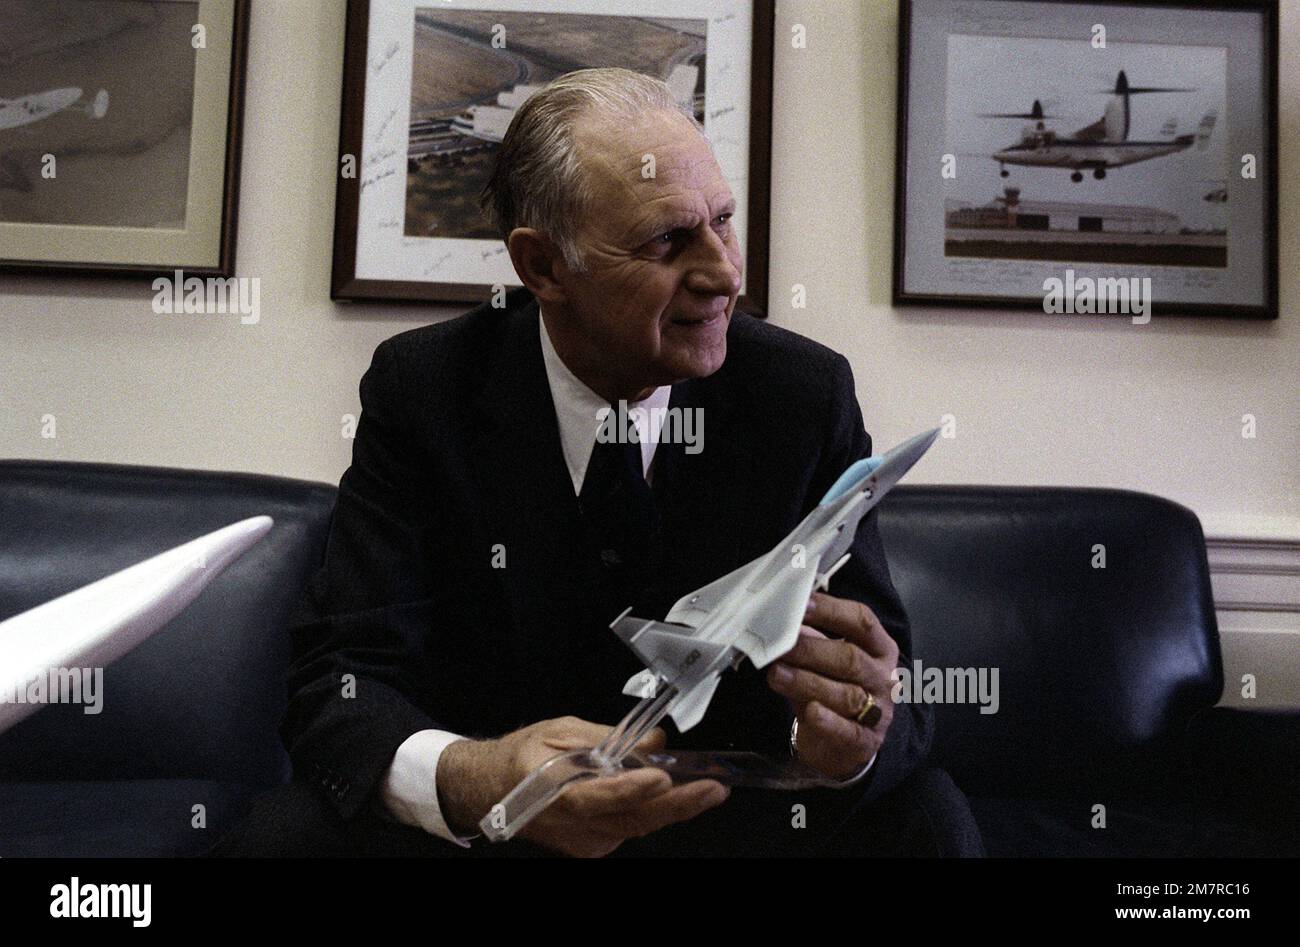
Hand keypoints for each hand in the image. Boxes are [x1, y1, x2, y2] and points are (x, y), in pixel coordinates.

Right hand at [439, 716, 728, 856]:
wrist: (492, 789)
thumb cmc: (524, 756)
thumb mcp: (563, 731)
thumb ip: (609, 738)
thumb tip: (655, 741)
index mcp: (553, 792)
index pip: (597, 796)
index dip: (631, 789)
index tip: (661, 775)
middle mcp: (571, 825)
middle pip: (631, 819)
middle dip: (678, 804)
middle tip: (713, 788)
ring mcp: (584, 841)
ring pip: (637, 826)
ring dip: (674, 807)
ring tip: (707, 786)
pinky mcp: (594, 845)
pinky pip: (631, 827)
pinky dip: (653, 810)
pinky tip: (673, 792)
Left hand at [765, 592, 897, 779]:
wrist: (848, 743)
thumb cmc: (835, 688)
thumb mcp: (827, 661)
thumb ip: (810, 641)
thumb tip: (779, 618)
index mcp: (879, 648)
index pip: (862, 622)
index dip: (831, 610)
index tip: (800, 604)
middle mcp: (883, 677)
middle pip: (851, 659)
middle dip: (811, 650)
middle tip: (779, 645)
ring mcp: (878, 711)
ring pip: (846, 695)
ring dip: (808, 682)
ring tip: (776, 674)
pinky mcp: (864, 742)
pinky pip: (847, 731)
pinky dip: (828, 721)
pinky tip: (810, 711)